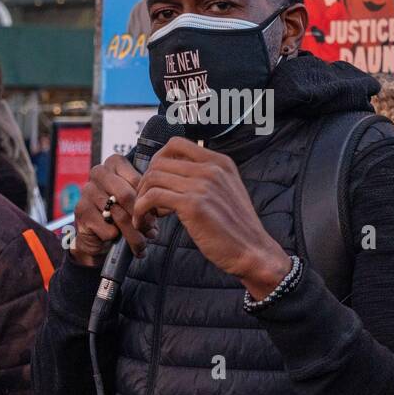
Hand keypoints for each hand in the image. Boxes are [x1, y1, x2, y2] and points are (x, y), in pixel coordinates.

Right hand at [70, 153, 147, 266]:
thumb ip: (148, 199)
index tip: (157, 217)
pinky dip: (115, 237)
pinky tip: (116, 239)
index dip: (149, 201)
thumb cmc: (121, 211)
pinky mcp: (81, 210)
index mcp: (115, 163)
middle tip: (151, 232)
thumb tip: (163, 208)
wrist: (95, 233)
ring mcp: (87, 190)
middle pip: (126, 195)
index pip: (138, 180)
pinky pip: (106, 227)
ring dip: (132, 233)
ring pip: (118, 215)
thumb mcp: (137, 201)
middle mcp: (99, 172)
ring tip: (140, 243)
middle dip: (141, 217)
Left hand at [132, 138, 290, 297]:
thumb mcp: (227, 191)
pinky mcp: (192, 205)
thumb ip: (206, 178)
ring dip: (142, 196)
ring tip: (146, 213)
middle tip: (147, 201)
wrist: (252, 250)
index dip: (158, 159)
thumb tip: (174, 175)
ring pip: (153, 178)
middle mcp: (211, 169)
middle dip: (146, 181)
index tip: (155, 179)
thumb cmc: (237, 227)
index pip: (177, 144)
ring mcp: (202, 185)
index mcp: (220, 162)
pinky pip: (152, 197)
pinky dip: (141, 208)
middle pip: (160, 161)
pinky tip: (144, 220)